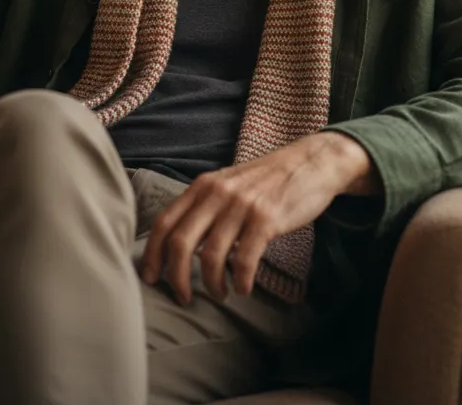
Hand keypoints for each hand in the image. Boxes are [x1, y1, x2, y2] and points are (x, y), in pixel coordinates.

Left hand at [141, 132, 377, 305]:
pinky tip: (243, 288)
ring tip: (221, 294)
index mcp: (203, 185)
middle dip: (176, 279)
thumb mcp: (228, 184)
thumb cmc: (267, 180)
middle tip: (183, 298)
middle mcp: (217, 193)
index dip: (152, 254)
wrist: (311, 162)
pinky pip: (244, 260)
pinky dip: (239, 282)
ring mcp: (241, 205)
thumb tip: (179, 244)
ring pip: (210, 256)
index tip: (150, 279)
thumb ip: (205, 206)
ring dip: (212, 284)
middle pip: (180, 243)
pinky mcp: (266, 219)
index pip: (165, 222)